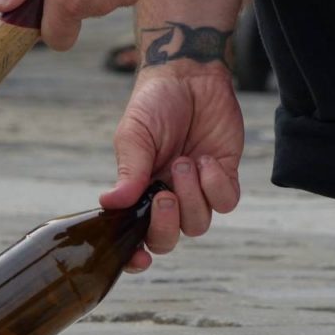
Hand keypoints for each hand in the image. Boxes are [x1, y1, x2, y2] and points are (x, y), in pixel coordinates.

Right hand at [101, 65, 243, 271]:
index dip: (135, 257)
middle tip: (163, 194)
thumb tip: (109, 204)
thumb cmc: (154, 103)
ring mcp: (196, 190)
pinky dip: (215, 185)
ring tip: (185, 161)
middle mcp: (166, 197)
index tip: (138, 260)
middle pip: (167, 240)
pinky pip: (225, 202)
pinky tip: (207, 159)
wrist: (190, 74)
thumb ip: (128, 171)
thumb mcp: (133, 135)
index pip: (135, 237)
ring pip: (198, 224)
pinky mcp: (224, 177)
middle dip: (165, 225)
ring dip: (191, 197)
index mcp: (138, 193)